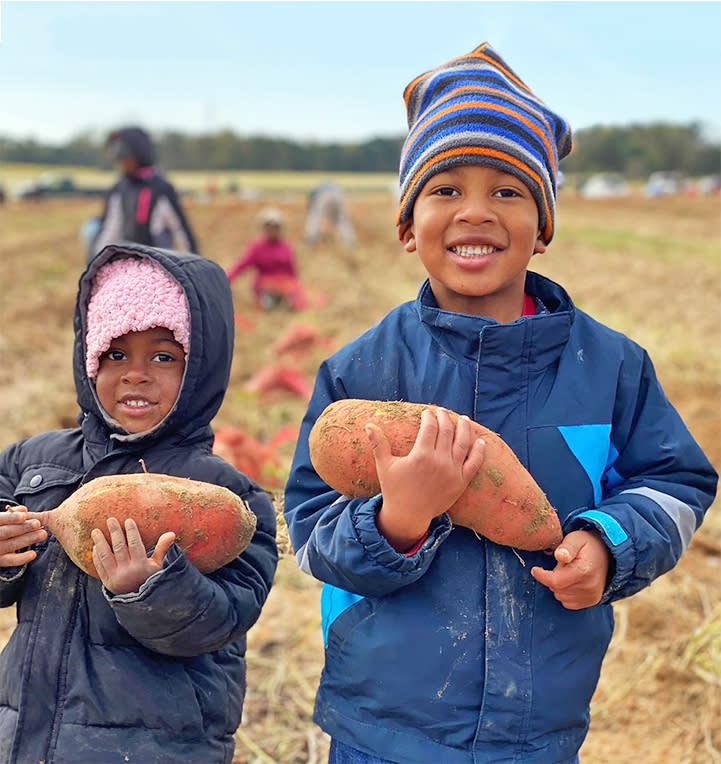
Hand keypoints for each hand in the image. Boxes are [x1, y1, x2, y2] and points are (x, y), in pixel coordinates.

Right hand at [0, 506, 46, 566]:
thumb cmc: (2, 527)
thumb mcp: (3, 519)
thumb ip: (11, 514)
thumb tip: (23, 509)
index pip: (0, 520)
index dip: (12, 518)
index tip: (24, 516)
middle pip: (5, 532)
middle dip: (22, 528)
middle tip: (37, 524)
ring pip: (10, 545)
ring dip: (27, 539)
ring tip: (42, 534)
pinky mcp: (0, 560)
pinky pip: (10, 560)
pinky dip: (21, 558)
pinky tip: (33, 554)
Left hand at [91, 517, 175, 594]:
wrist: (140, 601)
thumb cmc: (150, 579)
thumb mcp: (158, 565)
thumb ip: (162, 548)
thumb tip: (171, 533)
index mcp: (140, 566)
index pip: (134, 544)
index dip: (131, 531)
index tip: (128, 521)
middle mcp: (126, 571)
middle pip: (118, 547)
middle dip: (114, 532)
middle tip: (110, 520)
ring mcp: (115, 577)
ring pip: (105, 556)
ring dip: (100, 542)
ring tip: (95, 531)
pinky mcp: (106, 582)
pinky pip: (99, 566)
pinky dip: (96, 556)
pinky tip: (95, 546)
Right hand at [367, 408, 485, 551]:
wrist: (408, 515)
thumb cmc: (394, 489)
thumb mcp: (384, 465)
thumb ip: (378, 444)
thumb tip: (368, 425)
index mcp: (421, 455)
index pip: (430, 427)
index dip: (429, 417)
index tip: (427, 412)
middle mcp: (439, 461)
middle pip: (447, 431)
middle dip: (444, 418)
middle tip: (441, 411)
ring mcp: (452, 472)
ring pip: (463, 443)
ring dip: (464, 428)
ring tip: (463, 419)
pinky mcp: (461, 482)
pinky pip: (474, 463)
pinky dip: (478, 451)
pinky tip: (480, 441)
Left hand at [531, 529, 610, 608]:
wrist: (608, 554)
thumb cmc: (588, 544)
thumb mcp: (576, 539)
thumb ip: (567, 546)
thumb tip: (559, 555)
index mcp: (584, 571)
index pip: (555, 581)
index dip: (541, 576)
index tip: (535, 569)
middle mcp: (589, 587)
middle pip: (556, 589)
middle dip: (553, 577)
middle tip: (562, 565)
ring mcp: (591, 596)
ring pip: (560, 596)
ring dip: (559, 585)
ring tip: (568, 572)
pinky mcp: (591, 601)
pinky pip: (568, 603)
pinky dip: (565, 593)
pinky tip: (571, 581)